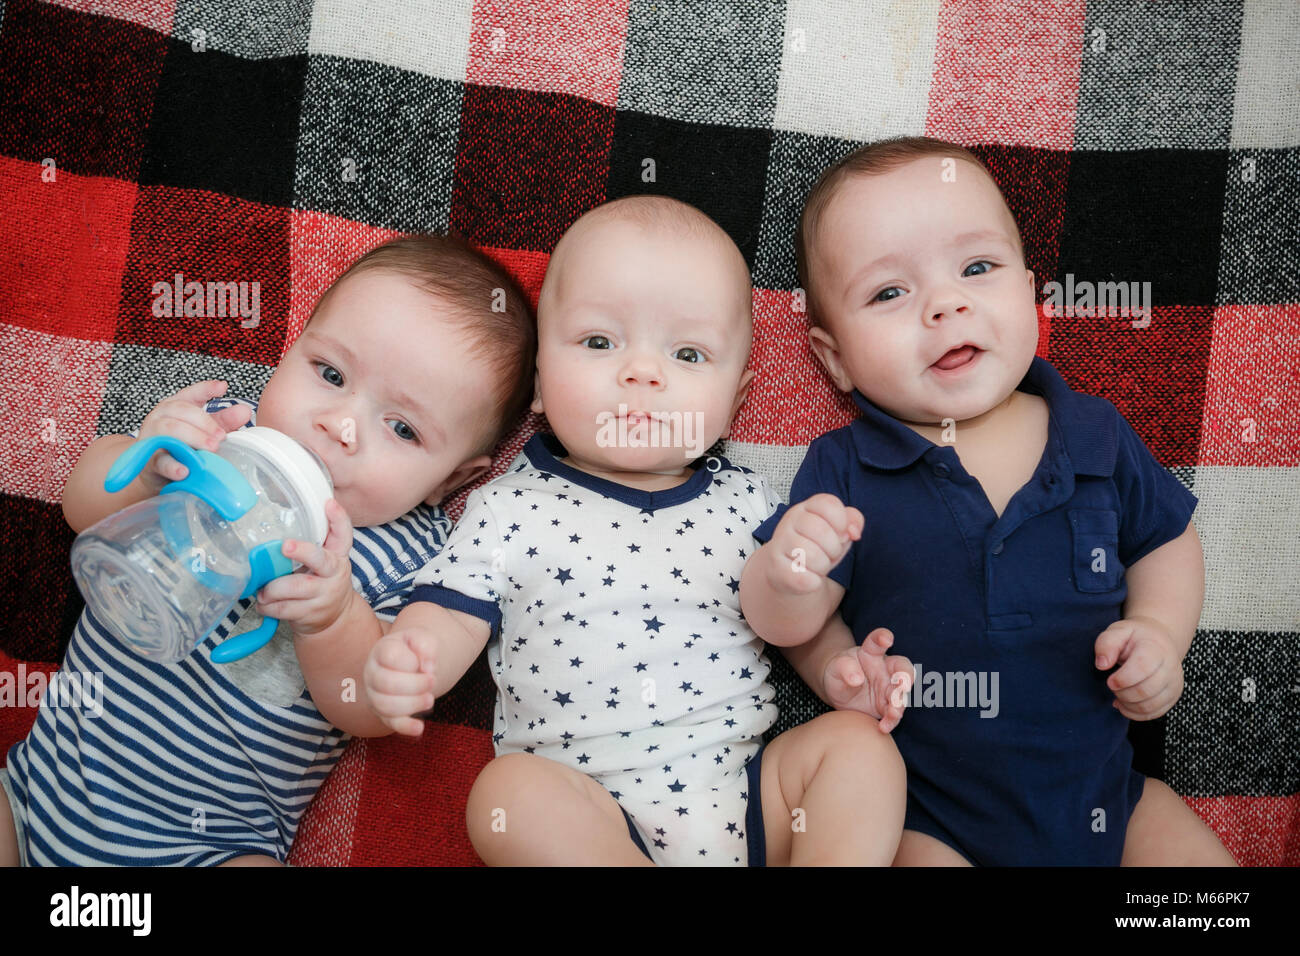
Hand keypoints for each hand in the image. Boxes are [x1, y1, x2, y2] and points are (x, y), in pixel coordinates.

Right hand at [136, 380, 251, 491]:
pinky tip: (185, 471)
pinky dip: (173, 465)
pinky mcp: (149, 461)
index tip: (223, 387)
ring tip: (212, 448)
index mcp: (175, 407)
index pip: (190, 393)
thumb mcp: (202, 432)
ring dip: (193, 438)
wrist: (155, 473)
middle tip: (222, 436)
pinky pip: (160, 461)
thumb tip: (244, 411)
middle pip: (181, 410)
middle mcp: (161, 417)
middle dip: (204, 422)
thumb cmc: (181, 447)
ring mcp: (152, 438)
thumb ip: (222, 422)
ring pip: (169, 430)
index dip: (206, 389)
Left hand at [255, 499, 356, 636]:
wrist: (336, 618)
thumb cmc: (322, 582)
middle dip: (302, 551)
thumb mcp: (325, 562)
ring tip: (262, 589)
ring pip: (294, 587)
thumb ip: (312, 545)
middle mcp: (334, 573)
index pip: (344, 534)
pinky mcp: (311, 613)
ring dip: (271, 588)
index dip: (338, 518)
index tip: (328, 504)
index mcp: (337, 556)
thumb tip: (275, 523)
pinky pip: (283, 608)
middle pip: (320, 560)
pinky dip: (267, 606)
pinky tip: (264, 603)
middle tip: (285, 546)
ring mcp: (324, 594)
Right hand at [363, 627, 439, 735]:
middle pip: (386, 683)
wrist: (414, 662)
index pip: (390, 657)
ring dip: (413, 704)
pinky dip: (405, 727)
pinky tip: (419, 728)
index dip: (411, 662)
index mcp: (382, 650)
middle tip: (433, 681)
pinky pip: (390, 723)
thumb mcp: (423, 638)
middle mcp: (373, 673)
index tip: (425, 663)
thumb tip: (428, 668)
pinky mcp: (384, 712)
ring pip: (385, 705)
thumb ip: (427, 645)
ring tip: (430, 699)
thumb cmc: (416, 649)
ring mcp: (375, 694)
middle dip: (415, 685)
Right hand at [765, 494, 863, 594]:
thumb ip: (853, 521)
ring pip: (813, 556)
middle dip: (834, 548)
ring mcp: (779, 544)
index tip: (840, 532)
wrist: (788, 572)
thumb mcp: (838, 531)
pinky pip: (805, 578)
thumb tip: (853, 531)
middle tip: (827, 553)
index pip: (829, 504)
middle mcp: (789, 521)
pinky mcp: (776, 568)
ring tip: (816, 565)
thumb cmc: (816, 548)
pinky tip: (806, 576)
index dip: (842, 522)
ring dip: (823, 566)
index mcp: (806, 508)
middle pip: (822, 531)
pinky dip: (813, 582)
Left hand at [823, 627, 914, 732]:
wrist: (839, 691)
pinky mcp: (888, 705)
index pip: (877, 642)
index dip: (883, 638)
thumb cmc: (838, 673)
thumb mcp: (836, 668)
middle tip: (903, 684)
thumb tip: (856, 678)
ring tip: (892, 712)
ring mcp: (889, 687)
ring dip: (899, 703)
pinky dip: (891, 721)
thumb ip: (845, 669)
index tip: (886, 639)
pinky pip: (894, 713)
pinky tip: (883, 727)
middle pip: (902, 668)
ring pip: (901, 694)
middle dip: (906, 675)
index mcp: (871, 653)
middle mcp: (885, 668)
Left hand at [1094, 616, 1183, 719]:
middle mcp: (1170, 667)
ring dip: (1128, 705)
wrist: (1158, 641)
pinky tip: (1124, 704)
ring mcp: (1174, 683)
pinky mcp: (1173, 696)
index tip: (1109, 680)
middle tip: (1112, 686)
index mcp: (1155, 649)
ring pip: (1150, 706)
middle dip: (1122, 693)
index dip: (1122, 679)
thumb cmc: (1134, 638)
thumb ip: (1106, 644)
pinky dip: (1135, 713)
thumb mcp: (1118, 632)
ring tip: (1118, 694)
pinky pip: (1154, 713)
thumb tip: (1101, 664)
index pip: (1142, 668)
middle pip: (1145, 691)